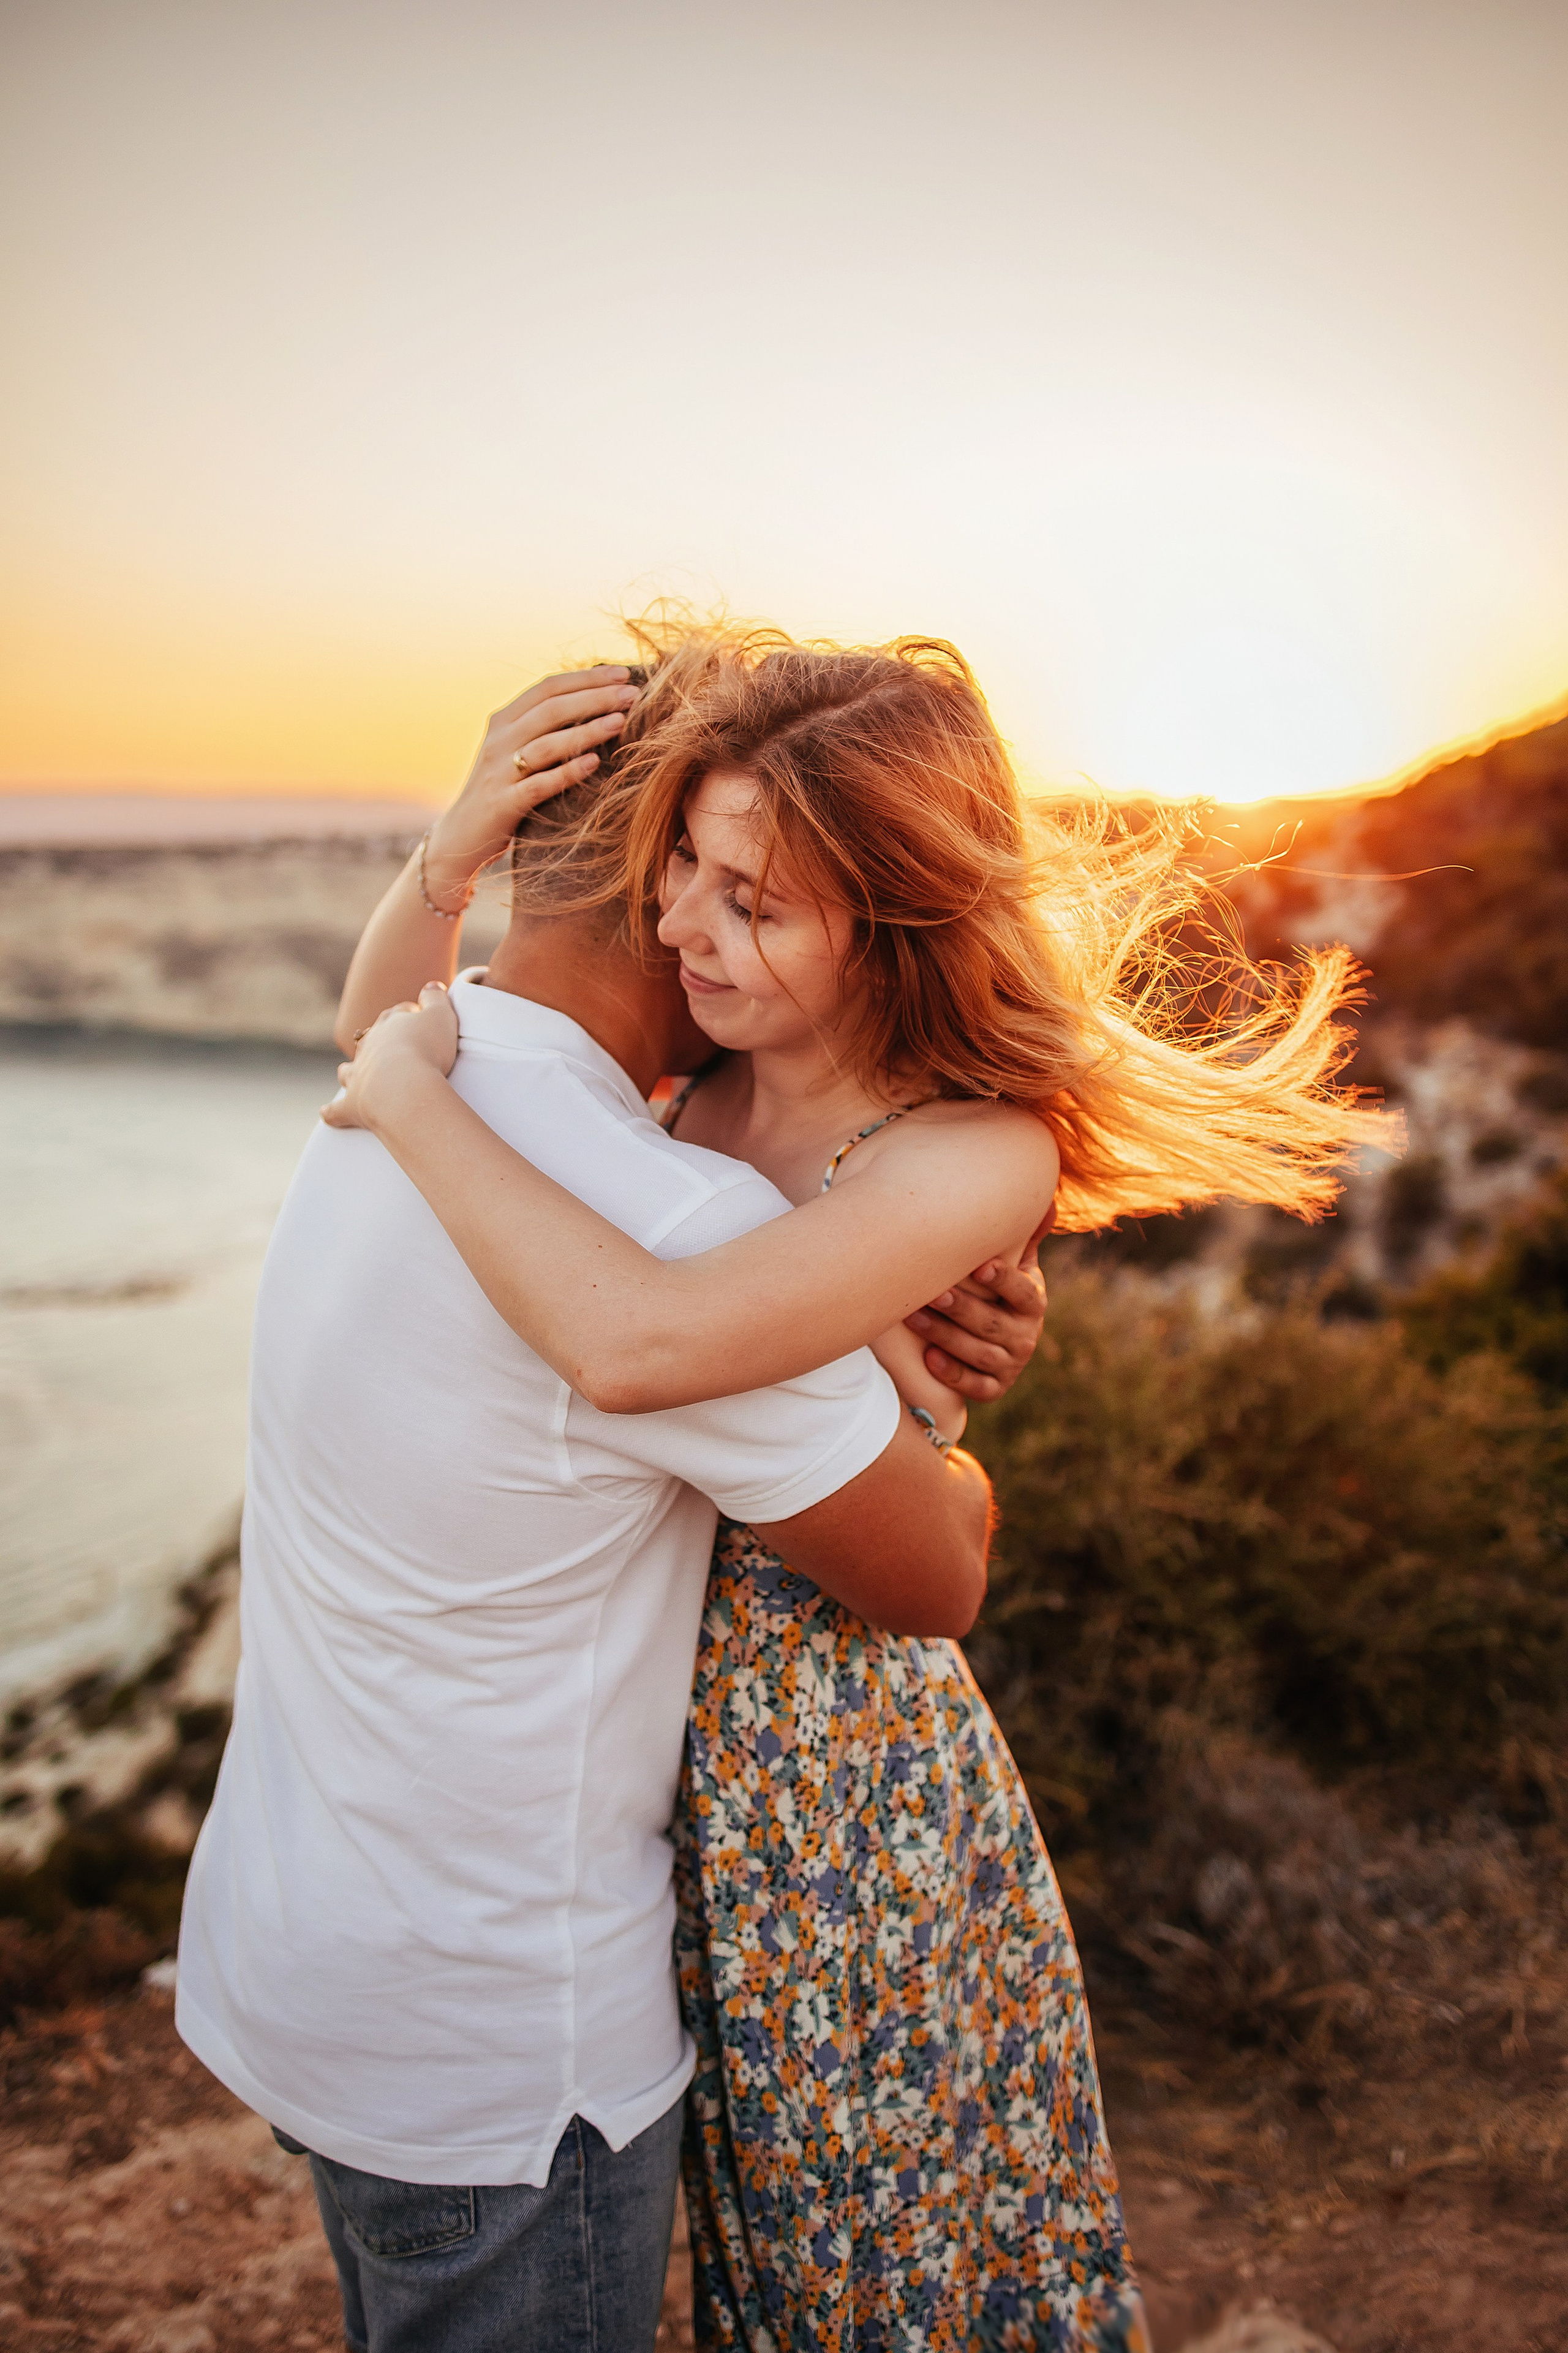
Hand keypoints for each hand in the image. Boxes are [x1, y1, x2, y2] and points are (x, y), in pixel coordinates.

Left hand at [322, 983, 459, 1130]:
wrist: (404, 1084)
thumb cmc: (426, 1049)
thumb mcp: (441, 1015)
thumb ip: (436, 998)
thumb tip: (432, 986)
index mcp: (390, 1024)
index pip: (398, 1015)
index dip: (408, 1016)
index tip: (418, 1018)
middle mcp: (369, 1047)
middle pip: (370, 1039)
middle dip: (377, 1040)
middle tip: (389, 1046)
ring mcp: (358, 1075)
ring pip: (349, 1070)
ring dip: (349, 1071)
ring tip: (349, 1073)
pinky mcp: (353, 1104)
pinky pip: (338, 1109)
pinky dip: (332, 1112)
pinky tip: (326, 1113)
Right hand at [422, 667, 643, 909]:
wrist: (461, 836)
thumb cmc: (502, 790)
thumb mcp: (515, 750)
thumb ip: (543, 728)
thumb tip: (595, 704)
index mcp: (503, 721)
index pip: (548, 688)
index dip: (586, 678)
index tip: (624, 674)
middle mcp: (498, 740)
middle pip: (551, 709)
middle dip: (595, 697)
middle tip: (633, 694)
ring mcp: (499, 772)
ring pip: (546, 743)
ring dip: (586, 730)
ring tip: (621, 721)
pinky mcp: (503, 804)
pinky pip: (539, 784)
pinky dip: (567, 772)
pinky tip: (594, 763)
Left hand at [904, 1208, 1053, 1401]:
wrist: (995, 1339)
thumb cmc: (996, 1289)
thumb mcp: (1014, 1264)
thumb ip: (1024, 1236)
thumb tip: (1047, 1202)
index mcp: (1033, 1302)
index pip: (1024, 1293)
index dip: (1004, 1281)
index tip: (981, 1266)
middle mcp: (1026, 1335)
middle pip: (994, 1325)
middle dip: (962, 1309)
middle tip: (933, 1292)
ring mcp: (1011, 1365)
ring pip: (980, 1355)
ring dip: (946, 1337)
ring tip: (914, 1317)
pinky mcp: (994, 1388)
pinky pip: (977, 1387)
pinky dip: (954, 1375)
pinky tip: (929, 1359)